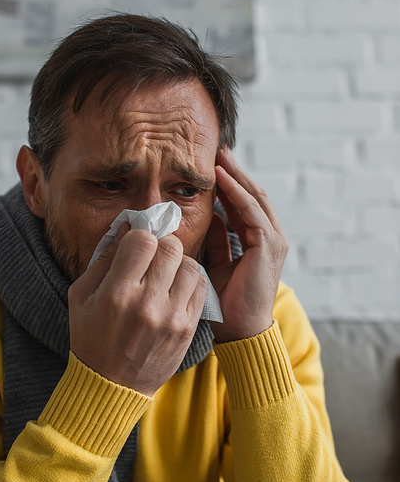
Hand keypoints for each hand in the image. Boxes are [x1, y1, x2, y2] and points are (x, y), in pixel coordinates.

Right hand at [68, 225, 208, 395]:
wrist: (112, 386)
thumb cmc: (91, 338)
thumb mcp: (81, 297)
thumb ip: (103, 259)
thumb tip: (127, 228)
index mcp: (117, 294)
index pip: (143, 241)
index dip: (140, 236)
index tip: (136, 246)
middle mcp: (147, 304)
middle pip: (171, 248)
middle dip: (162, 245)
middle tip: (153, 256)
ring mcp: (171, 318)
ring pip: (191, 265)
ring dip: (179, 263)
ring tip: (165, 273)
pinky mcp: (187, 329)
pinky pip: (201, 288)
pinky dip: (191, 280)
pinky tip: (176, 287)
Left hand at [205, 149, 288, 342]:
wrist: (240, 330)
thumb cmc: (227, 303)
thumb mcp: (216, 264)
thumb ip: (216, 241)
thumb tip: (208, 218)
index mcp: (259, 242)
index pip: (245, 205)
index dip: (231, 184)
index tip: (214, 166)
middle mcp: (271, 238)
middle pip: (253, 195)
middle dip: (235, 172)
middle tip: (219, 151)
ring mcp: (273, 240)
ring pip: (254, 199)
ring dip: (236, 176)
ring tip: (219, 158)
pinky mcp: (268, 245)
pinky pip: (251, 212)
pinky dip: (236, 193)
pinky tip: (222, 179)